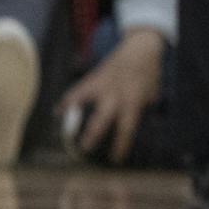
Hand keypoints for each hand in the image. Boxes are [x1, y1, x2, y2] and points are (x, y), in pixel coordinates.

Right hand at [58, 28, 165, 163]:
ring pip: (84, 102)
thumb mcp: (152, 92)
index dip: (121, 145)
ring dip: (73, 116)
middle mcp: (115, 95)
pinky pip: (77, 91)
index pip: (126, 128)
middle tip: (83, 150)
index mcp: (133, 102)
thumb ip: (144, 106)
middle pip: (101, 118)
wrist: (140, 47)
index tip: (115, 160)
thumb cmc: (149, 73)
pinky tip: (56, 113)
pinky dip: (66, 101)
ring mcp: (102, 86)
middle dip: (92, 135)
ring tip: (62, 132)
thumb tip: (141, 119)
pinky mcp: (93, 78)